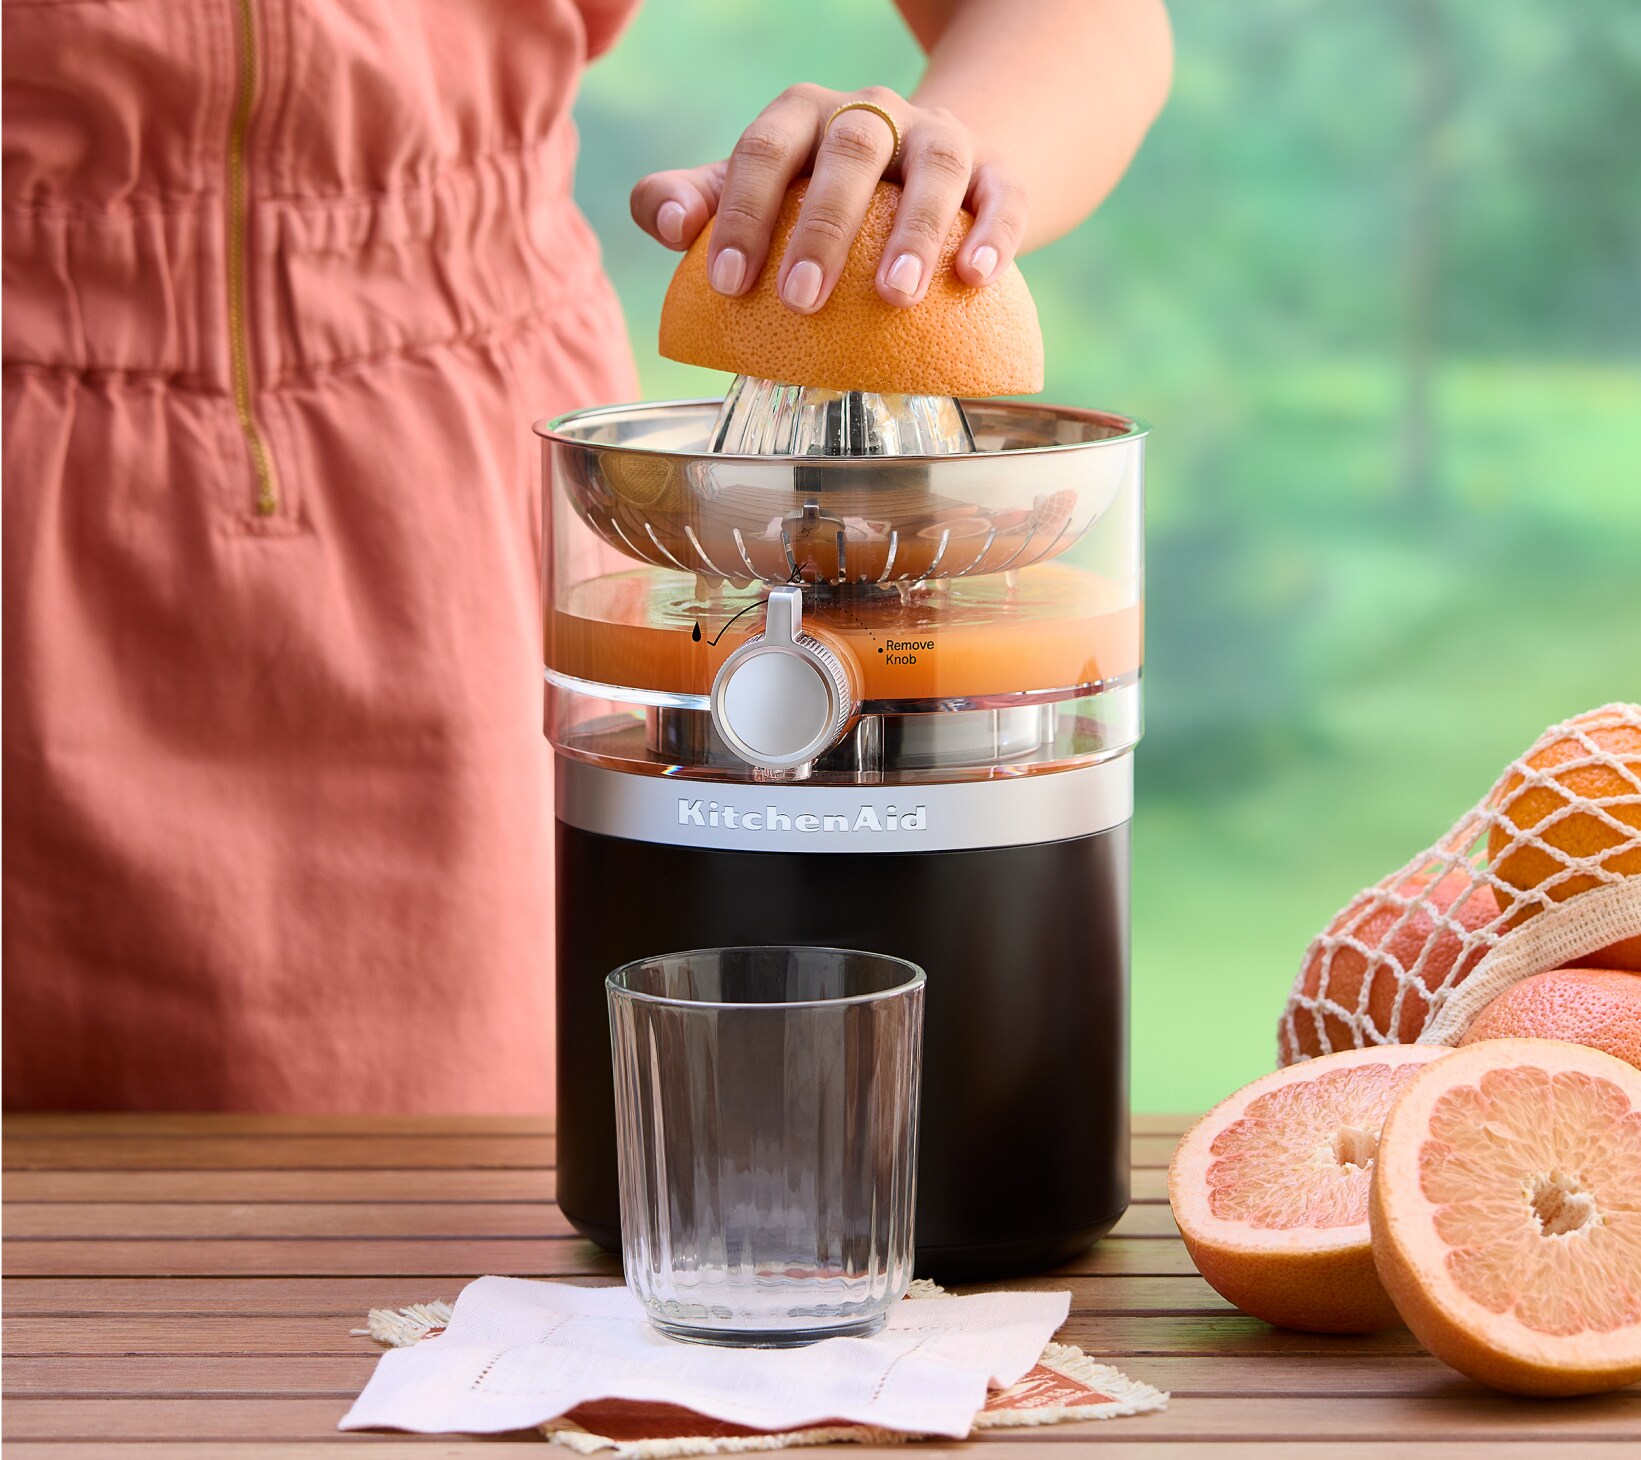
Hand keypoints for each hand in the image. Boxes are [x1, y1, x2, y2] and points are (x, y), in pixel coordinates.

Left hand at [631, 84, 1027, 312]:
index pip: (766, 150)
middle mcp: (872, 113)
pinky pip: (1003, 194)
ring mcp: (939, 139)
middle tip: (801, 302)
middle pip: (850, 151)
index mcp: (803, 115)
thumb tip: (666, 224)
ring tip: (894, 297)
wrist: (915, 180)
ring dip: (915, 231)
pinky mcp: (996, 172)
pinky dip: (992, 232)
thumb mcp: (751, 192)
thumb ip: (692, 200)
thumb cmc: (813, 199)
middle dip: (823, 227)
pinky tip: (974, 278)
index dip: (743, 214)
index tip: (728, 284)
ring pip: (934, 168)